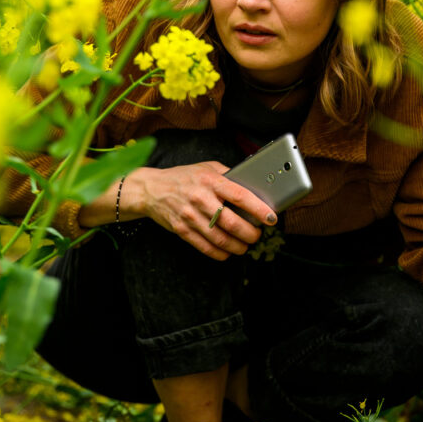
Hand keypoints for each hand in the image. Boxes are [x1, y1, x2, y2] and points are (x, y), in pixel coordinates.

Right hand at [131, 162, 276, 260]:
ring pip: (220, 239)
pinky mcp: (182, 230)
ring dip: (238, 246)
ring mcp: (190, 216)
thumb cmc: (183, 178)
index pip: (240, 196)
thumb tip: (253, 187)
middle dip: (250, 234)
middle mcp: (201, 199)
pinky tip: (228, 252)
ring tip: (245, 246)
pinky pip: (205, 247)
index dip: (258, 209)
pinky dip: (220, 254)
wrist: (152, 189)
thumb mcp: (207, 168)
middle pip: (232, 223)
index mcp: (211, 181)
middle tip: (257, 235)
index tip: (270, 218)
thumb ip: (228, 176)